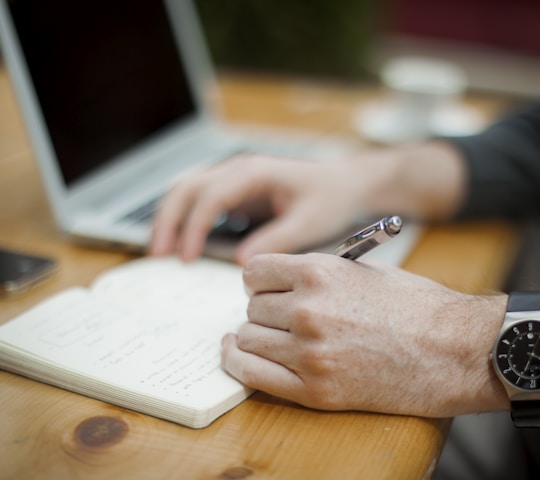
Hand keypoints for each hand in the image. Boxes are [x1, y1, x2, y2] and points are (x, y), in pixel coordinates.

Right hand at [150, 154, 371, 262]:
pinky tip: (181, 242)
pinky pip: (200, 199)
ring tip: (160, 251)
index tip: (186, 258)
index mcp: (255, 173)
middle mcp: (239, 169)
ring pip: (188, 190)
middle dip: (168, 220)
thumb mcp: (309, 223)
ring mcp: (235, 177)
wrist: (346, 183)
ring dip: (170, 217)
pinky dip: (184, 218)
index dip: (193, 227)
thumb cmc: (331, 199)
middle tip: (158, 255)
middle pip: (188, 187)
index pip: (211, 196)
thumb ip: (277, 240)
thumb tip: (242, 263)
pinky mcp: (236, 190)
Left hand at [221, 253, 508, 417]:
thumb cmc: (416, 306)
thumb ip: (318, 272)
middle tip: (281, 315)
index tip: (265, 287)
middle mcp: (308, 310)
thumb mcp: (365, 270)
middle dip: (263, 309)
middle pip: (252, 307)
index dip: (259, 279)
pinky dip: (240, 363)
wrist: (455, 350)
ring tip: (273, 336)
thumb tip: (281, 279)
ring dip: (256, 336)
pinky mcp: (315, 390)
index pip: (255, 271)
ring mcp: (310, 353)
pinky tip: (239, 354)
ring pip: (248, 338)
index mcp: (320, 273)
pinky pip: (253, 375)